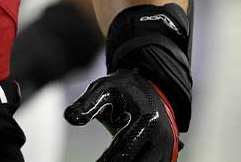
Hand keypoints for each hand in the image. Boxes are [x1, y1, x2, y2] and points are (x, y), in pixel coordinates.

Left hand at [66, 70, 180, 161]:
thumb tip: (71, 118)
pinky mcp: (169, 154)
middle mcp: (162, 137)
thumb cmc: (122, 89)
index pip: (123, 149)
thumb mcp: (103, 89)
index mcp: (147, 120)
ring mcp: (168, 148)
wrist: (150, 86)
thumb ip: (86, 104)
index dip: (106, 161)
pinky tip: (120, 160)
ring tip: (107, 160)